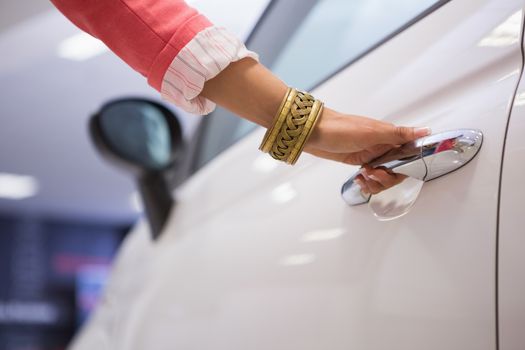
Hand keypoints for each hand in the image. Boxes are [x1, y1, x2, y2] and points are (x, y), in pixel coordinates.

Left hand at [305, 108, 428, 193]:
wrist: (314, 132)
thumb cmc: (339, 128)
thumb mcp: (371, 132)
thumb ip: (398, 134)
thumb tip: (425, 131)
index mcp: (388, 137)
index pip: (408, 156)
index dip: (404, 169)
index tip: (394, 172)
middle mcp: (382, 146)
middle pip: (396, 171)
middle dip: (387, 179)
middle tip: (374, 175)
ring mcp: (370, 155)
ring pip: (383, 177)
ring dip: (376, 183)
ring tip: (365, 178)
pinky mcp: (359, 162)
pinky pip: (371, 178)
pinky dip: (367, 183)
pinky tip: (360, 180)